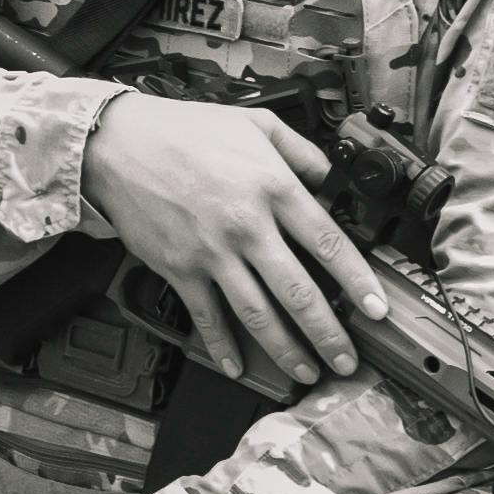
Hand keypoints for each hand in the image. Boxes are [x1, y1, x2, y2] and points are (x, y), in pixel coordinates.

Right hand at [77, 92, 370, 392]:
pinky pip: (206, 316)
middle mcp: (246, 225)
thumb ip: (301, 151)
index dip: (358, 281)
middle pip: (298, 292)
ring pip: (258, 313)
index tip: (376, 308)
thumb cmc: (184, 131)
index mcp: (272, 187)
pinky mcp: (179, 269)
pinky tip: (237, 366)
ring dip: (286, 349)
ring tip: (307, 370)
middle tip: (347, 359)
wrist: (117, 144)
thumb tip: (331, 177)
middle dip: (328, 333)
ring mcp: (211, 252)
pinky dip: (222, 346)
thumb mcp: (255, 123)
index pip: (329, 243)